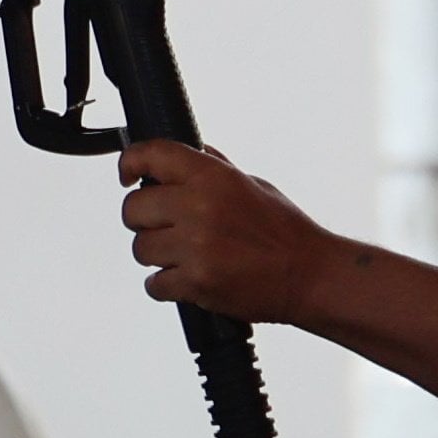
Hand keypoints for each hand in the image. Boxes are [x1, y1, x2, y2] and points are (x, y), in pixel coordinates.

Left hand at [117, 139, 342, 323]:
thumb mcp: (253, 185)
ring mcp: (195, 247)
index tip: (127, 175)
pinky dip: (166, 286)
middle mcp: (199, 207)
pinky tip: (187, 280)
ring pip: (140, 249)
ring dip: (156, 255)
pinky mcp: (196, 283)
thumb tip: (190, 152)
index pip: (151, 154)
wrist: (310, 275)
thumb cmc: (286, 232)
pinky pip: (154, 284)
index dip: (130, 162)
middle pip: (133, 208)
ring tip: (183, 257)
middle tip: (164, 227)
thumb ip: (215, 169)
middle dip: (143, 219)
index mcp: (212, 177)